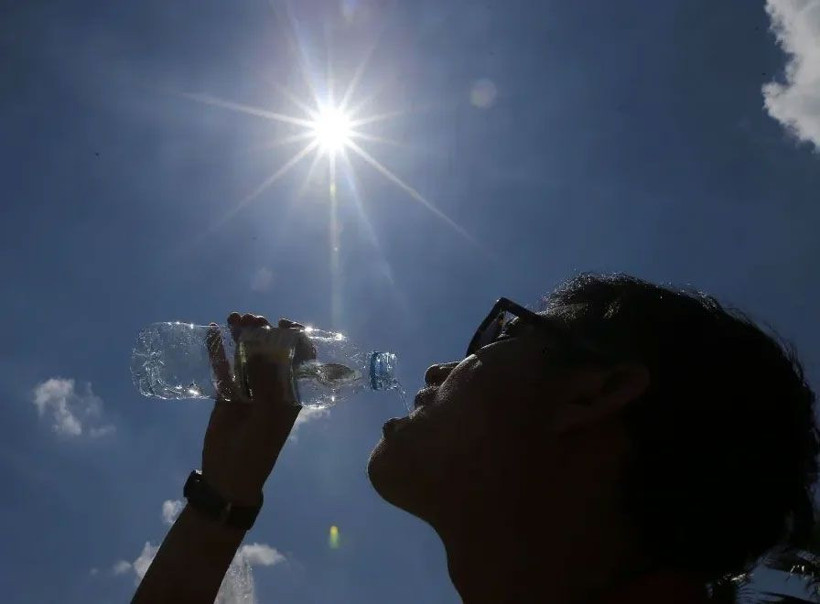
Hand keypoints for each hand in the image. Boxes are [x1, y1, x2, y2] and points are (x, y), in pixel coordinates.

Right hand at [202, 313, 314, 506]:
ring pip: (246, 356)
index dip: (295, 338)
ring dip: (241, 336)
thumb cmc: (258, 447)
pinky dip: (217, 351)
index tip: (285, 323)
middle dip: (264, 331)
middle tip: (254, 318)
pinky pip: (222, 368)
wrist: (230, 474)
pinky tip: (211, 332)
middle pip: (270, 352)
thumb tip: (264, 347)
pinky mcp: (225, 394)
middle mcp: (271, 387)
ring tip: (234, 317)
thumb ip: (267, 381)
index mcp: (290, 393)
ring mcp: (247, 389)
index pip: (298, 359)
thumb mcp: (269, 415)